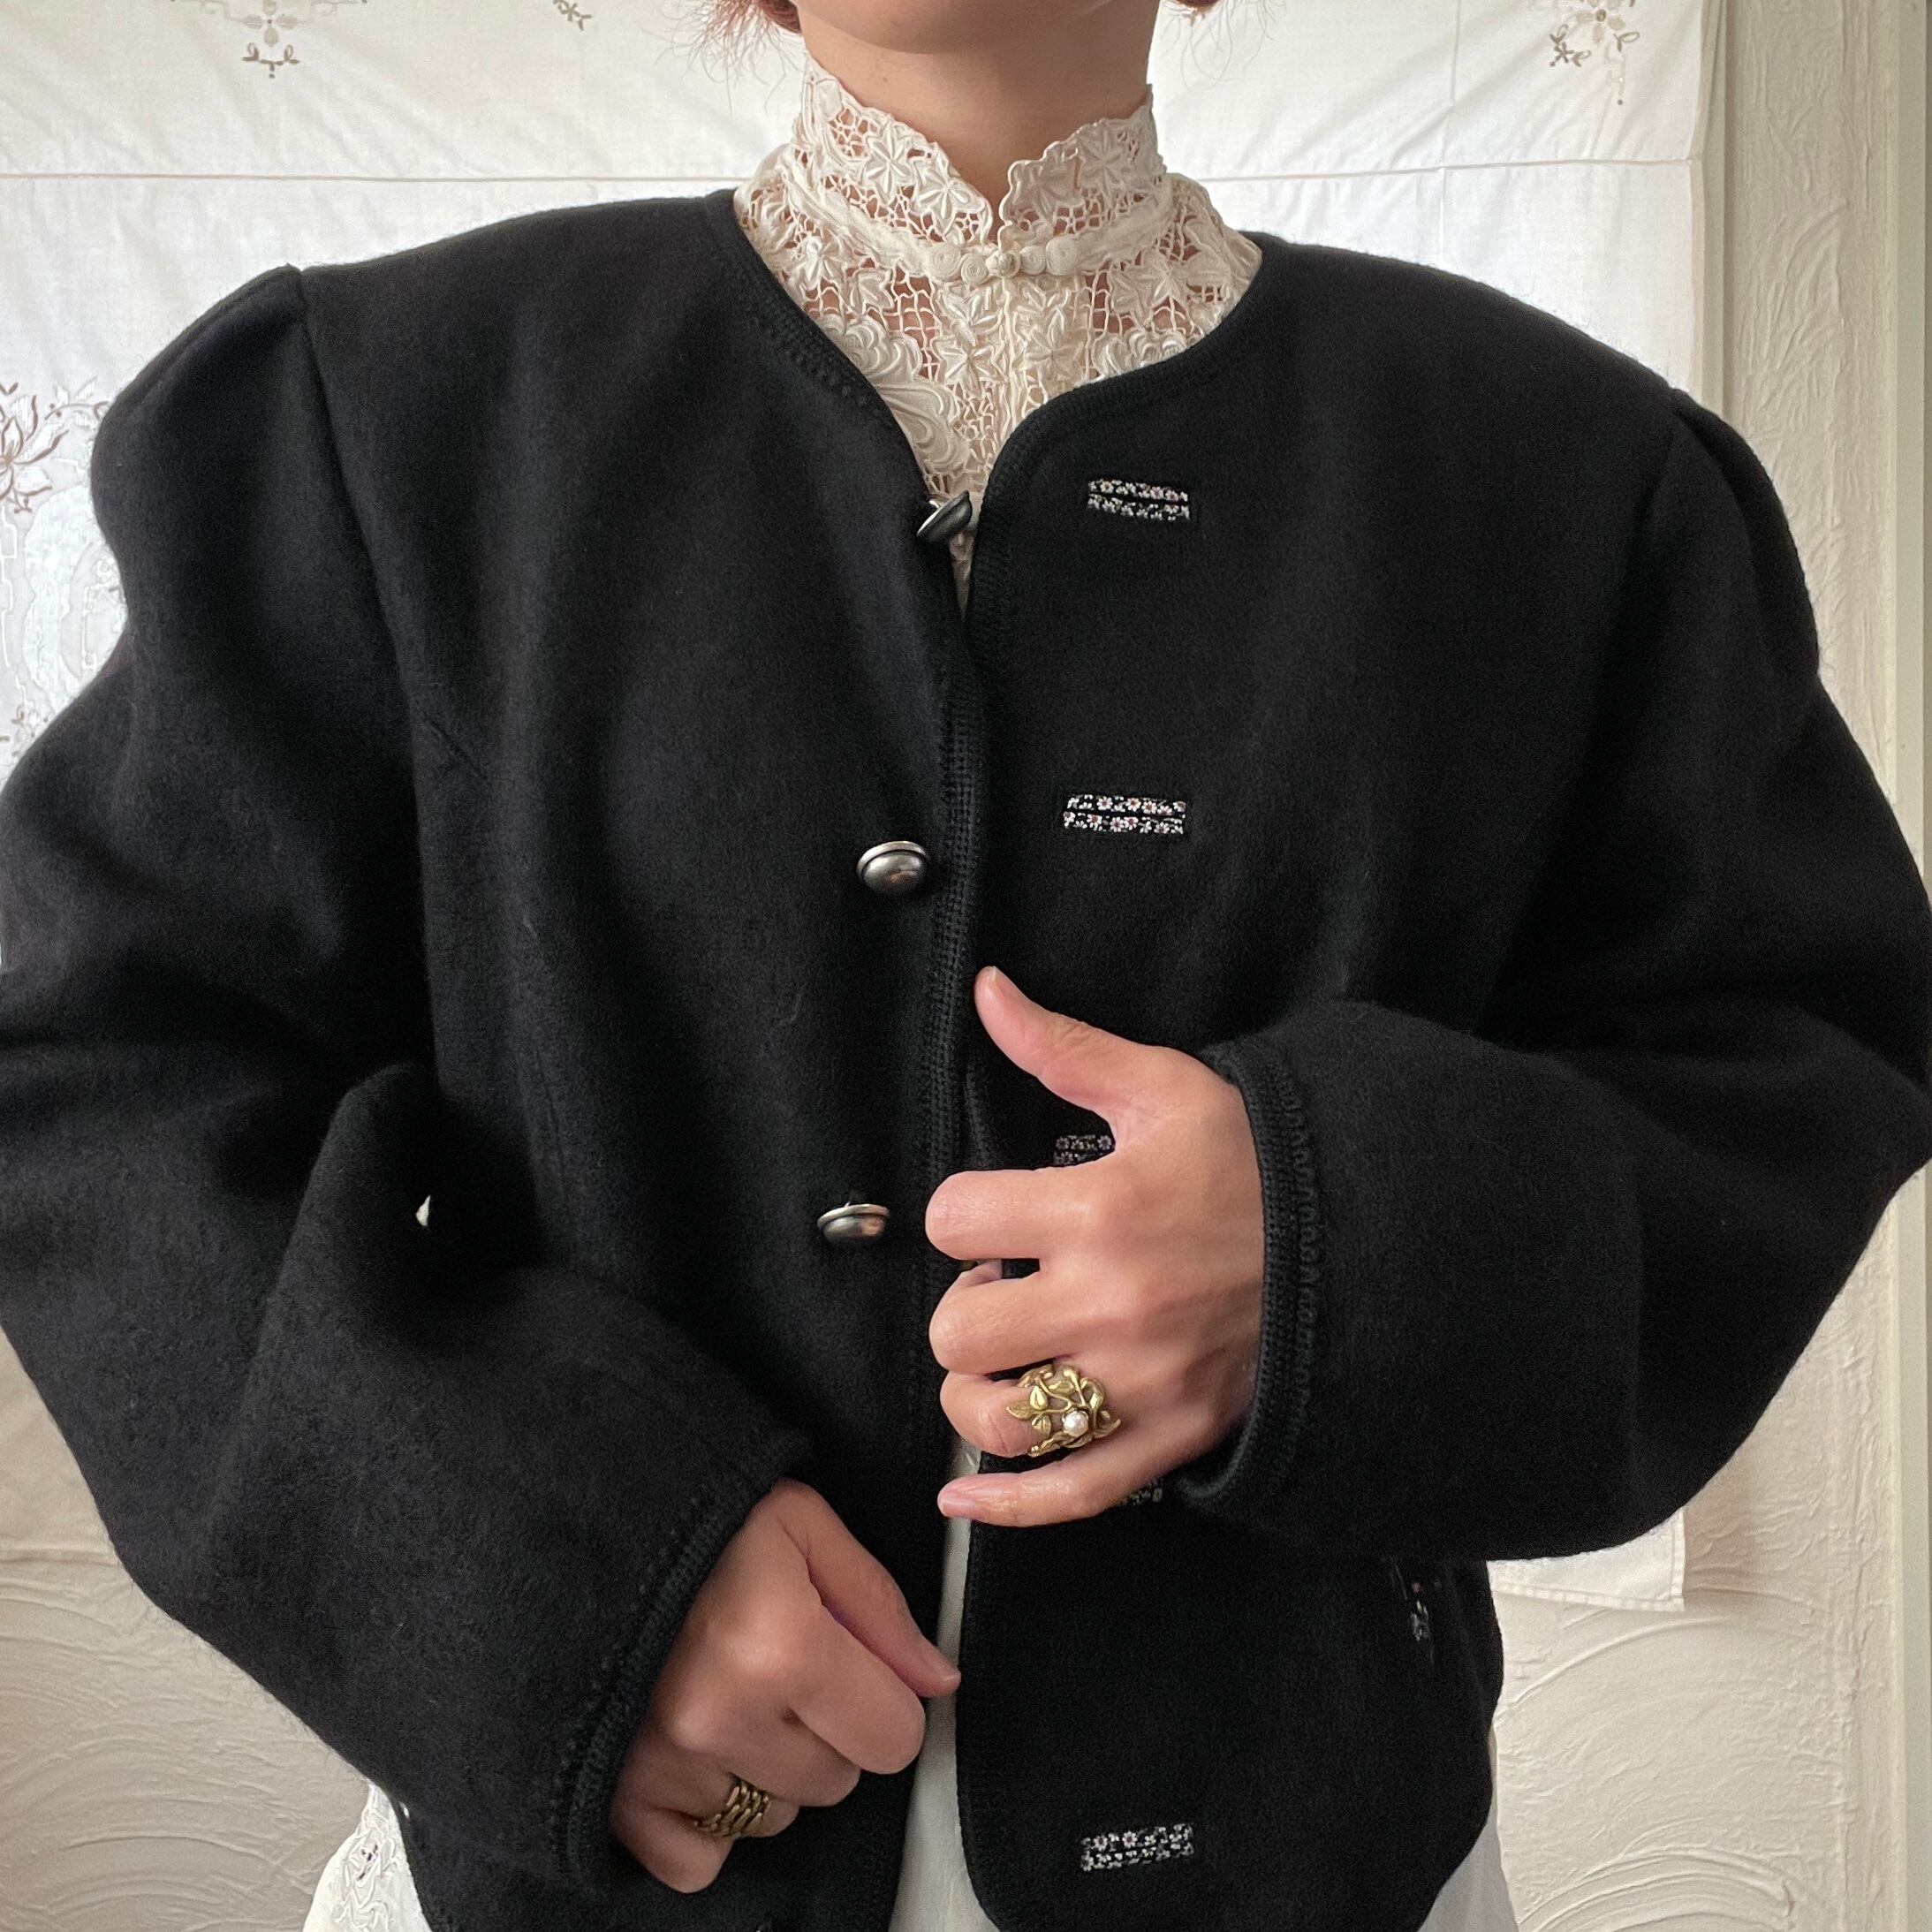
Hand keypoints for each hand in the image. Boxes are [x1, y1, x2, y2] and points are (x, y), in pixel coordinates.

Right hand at [612, 1477, 959, 1892]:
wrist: (584, 1526)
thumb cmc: (700, 1521)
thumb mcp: (803, 1525)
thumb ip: (877, 1604)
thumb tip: (936, 1681)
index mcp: (781, 1644)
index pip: (893, 1737)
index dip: (883, 1697)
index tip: (851, 1663)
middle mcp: (722, 1717)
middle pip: (836, 1782)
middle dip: (826, 1728)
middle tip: (780, 1668)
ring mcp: (664, 1764)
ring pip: (773, 1818)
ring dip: (766, 1768)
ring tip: (729, 1693)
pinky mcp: (618, 1797)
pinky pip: (697, 1862)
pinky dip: (705, 1820)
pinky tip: (698, 1752)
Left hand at [924, 964, 1265, 1527]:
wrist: (1363, 1239)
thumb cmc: (1255, 1162)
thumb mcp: (1164, 1090)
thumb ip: (1063, 1047)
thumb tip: (988, 990)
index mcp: (1100, 1210)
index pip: (955, 1220)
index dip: (963, 1212)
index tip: (995, 1212)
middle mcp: (1112, 1306)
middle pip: (959, 1330)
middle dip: (967, 1303)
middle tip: (1008, 1284)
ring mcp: (1140, 1386)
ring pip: (996, 1421)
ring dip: (979, 1390)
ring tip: (1011, 1356)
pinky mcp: (1169, 1443)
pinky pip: (1067, 1498)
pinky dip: (1007, 1506)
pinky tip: (966, 1495)